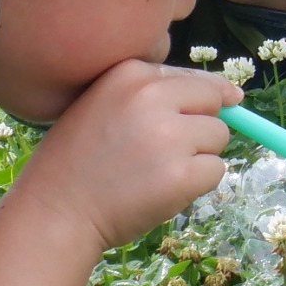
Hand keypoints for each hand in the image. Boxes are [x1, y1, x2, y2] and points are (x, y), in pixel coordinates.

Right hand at [11, 61, 240, 250]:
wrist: (54, 212)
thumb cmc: (77, 161)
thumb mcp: (104, 104)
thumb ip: (155, 94)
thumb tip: (232, 94)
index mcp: (131, 74)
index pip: (195, 78)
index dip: (204, 99)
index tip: (209, 112)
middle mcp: (152, 97)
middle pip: (213, 104)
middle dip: (199, 129)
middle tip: (162, 153)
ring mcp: (169, 136)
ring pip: (219, 138)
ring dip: (198, 157)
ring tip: (156, 172)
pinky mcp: (181, 174)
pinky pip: (216, 171)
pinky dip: (197, 184)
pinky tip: (162, 191)